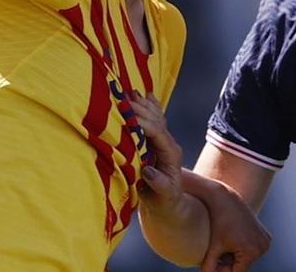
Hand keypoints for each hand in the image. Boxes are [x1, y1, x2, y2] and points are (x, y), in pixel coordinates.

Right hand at [130, 92, 185, 209]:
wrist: (167, 203)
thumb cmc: (164, 202)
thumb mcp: (163, 197)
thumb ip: (159, 184)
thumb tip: (149, 172)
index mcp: (171, 154)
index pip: (157, 132)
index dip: (143, 122)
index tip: (128, 114)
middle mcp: (169, 144)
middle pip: (156, 121)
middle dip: (141, 109)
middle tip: (124, 97)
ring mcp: (164, 141)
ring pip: (156, 117)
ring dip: (144, 104)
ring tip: (132, 92)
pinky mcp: (157, 142)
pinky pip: (155, 120)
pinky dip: (150, 107)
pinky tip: (147, 95)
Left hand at [199, 184, 270, 271]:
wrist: (226, 199)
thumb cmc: (218, 221)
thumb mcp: (213, 246)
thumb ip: (209, 265)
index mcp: (252, 251)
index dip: (224, 271)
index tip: (214, 264)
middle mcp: (263, 247)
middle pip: (243, 266)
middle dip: (230, 263)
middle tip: (217, 253)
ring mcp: (266, 241)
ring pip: (247, 258)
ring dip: (235, 257)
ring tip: (224, 244)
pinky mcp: (266, 236)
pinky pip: (252, 249)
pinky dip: (242, 249)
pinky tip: (233, 238)